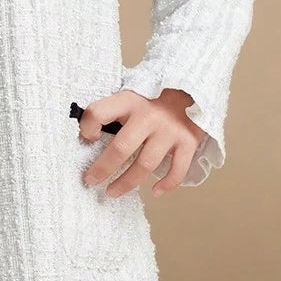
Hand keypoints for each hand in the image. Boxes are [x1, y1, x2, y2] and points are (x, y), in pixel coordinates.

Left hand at [77, 88, 199, 197]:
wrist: (193, 88)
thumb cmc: (156, 96)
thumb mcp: (133, 93)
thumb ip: (115, 109)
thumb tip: (89, 133)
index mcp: (130, 100)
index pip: (99, 112)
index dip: (88, 126)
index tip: (88, 137)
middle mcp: (149, 116)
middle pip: (121, 148)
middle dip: (103, 169)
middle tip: (91, 180)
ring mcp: (170, 130)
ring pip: (145, 165)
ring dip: (126, 183)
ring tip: (113, 192)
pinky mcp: (188, 141)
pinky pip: (177, 169)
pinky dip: (167, 184)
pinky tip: (156, 191)